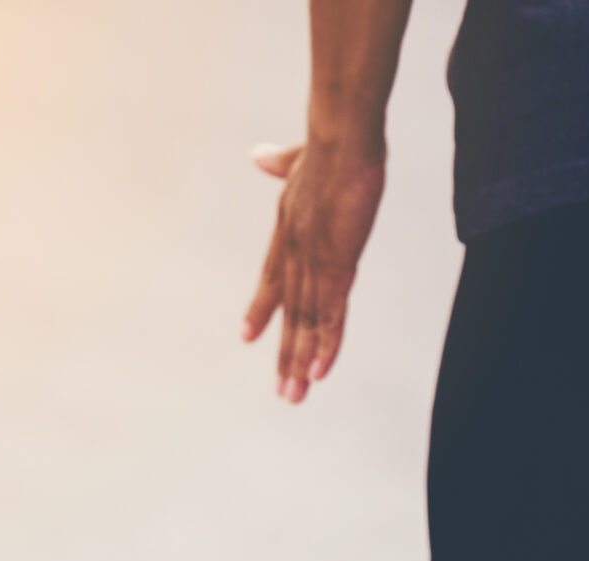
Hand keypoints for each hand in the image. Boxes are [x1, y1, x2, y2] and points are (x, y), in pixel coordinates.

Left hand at [241, 140, 384, 403]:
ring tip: (294, 395)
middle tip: (282, 391)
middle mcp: (297, 252)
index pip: (272, 279)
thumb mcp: (299, 158)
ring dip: (302, 361)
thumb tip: (259, 156)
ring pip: (308, 322)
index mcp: (289, 230)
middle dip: (286, 354)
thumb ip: (280, 164)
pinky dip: (325, 344)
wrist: (341, 136)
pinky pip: (332, 313)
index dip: (261, 309)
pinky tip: (319, 372)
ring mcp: (316, 261)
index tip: (246, 337)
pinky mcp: (339, 264)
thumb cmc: (328, 143)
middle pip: (291, 313)